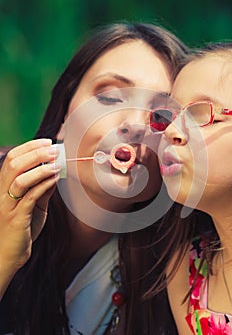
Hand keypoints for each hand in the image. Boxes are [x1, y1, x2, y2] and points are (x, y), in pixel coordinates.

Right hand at [0, 139, 60, 276]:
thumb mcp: (33, 206)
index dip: (29, 147)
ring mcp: (7, 206)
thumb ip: (41, 189)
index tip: (47, 142)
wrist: (6, 257)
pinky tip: (55, 179)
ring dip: (41, 168)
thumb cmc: (19, 230)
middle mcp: (1, 193)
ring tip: (56, 163)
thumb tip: (55, 172)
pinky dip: (44, 185)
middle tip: (54, 149)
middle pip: (14, 164)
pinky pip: (30, 197)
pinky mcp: (16, 218)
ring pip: (20, 179)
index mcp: (3, 187)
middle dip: (36, 153)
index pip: (12, 159)